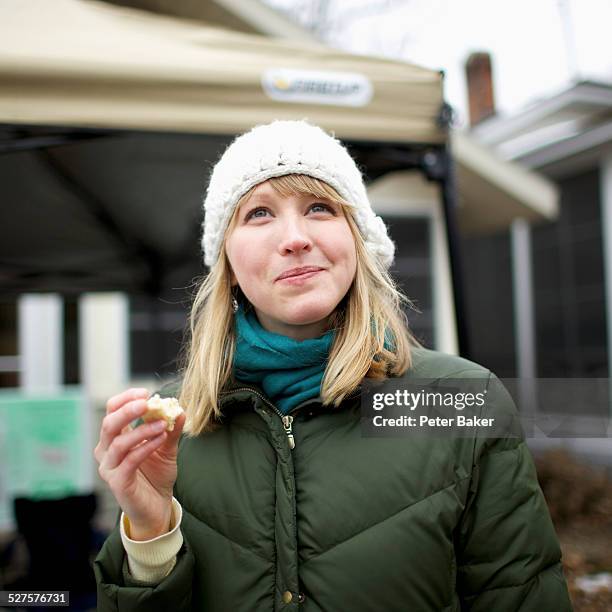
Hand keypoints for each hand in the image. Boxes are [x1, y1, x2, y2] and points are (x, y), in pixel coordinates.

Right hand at [94, 388, 185, 539]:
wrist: (157, 507)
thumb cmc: (157, 475)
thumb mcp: (167, 447)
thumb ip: (171, 429)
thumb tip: (179, 409)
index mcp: (115, 438)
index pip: (111, 411)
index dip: (125, 399)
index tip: (145, 392)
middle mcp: (106, 451)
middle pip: (109, 424)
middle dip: (128, 410)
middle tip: (147, 402)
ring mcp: (110, 468)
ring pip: (118, 443)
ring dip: (142, 430)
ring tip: (163, 424)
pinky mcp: (118, 483)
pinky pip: (130, 461)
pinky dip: (146, 447)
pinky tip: (161, 439)